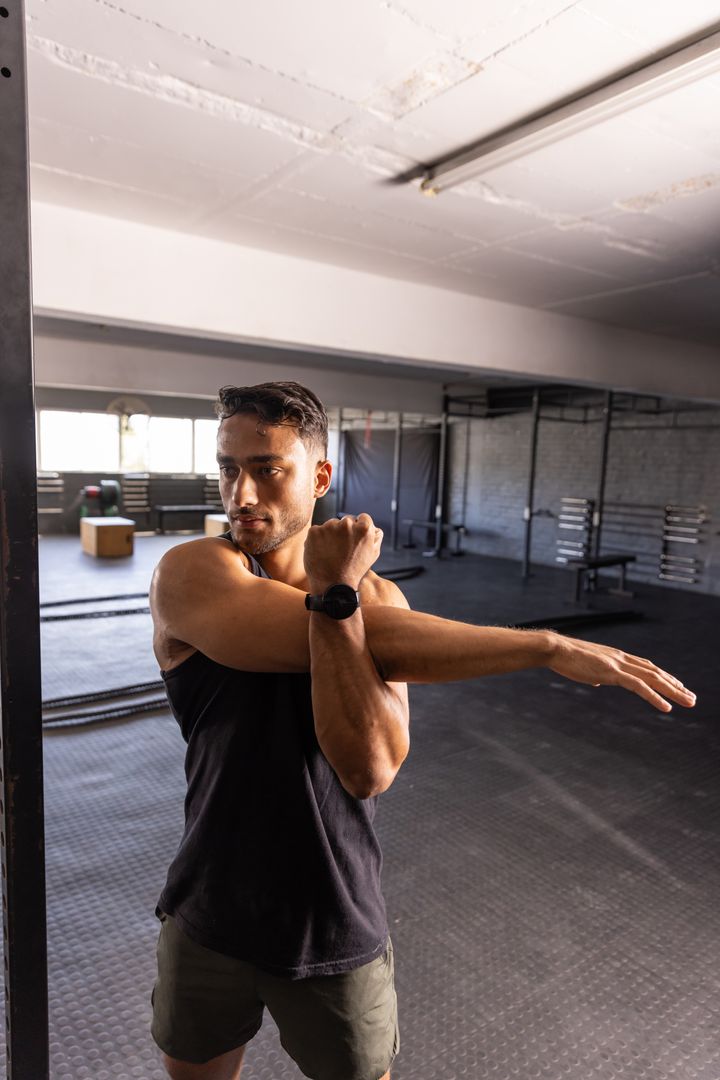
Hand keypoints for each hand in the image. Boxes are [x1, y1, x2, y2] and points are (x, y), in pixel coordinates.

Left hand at [304, 513, 382, 591]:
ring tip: (331, 553)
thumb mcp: (373, 553)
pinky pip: (317, 531)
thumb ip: (376, 535)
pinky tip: (321, 552)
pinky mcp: (314, 531)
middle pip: (345, 520)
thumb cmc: (354, 571)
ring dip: (330, 535)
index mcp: (364, 527)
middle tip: (342, 550)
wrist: (332, 586)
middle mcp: (347, 523)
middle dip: (344, 532)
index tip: (354, 541)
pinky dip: (317, 540)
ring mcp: (329, 526)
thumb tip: (372, 525)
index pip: (362, 518)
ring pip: (330, 526)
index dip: (358, 529)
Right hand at [546, 633, 696, 712]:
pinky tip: (666, 707)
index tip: (678, 686)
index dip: (665, 677)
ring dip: (674, 691)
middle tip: (692, 698)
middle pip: (656, 672)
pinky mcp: (612, 672)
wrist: (555, 649)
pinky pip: (638, 686)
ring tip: (688, 702)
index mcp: (617, 657)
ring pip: (653, 678)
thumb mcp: (585, 667)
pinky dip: (654, 697)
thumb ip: (596, 673)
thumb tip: (597, 681)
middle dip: (676, 686)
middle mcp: (622, 658)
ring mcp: (618, 664)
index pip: (648, 667)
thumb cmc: (566, 659)